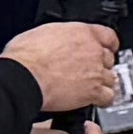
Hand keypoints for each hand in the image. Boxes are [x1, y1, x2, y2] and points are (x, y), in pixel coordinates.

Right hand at [6, 17, 124, 113]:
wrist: (22, 77)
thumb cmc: (24, 57)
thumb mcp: (42, 34)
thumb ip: (59, 38)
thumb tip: (55, 42)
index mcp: (81, 33)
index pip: (108, 36)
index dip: (108, 44)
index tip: (107, 48)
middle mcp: (92, 51)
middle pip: (109, 58)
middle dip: (100, 65)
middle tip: (89, 71)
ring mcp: (95, 72)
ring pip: (110, 78)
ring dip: (102, 83)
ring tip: (91, 87)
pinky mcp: (93, 92)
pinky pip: (108, 96)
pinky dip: (103, 99)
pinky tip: (96, 100)